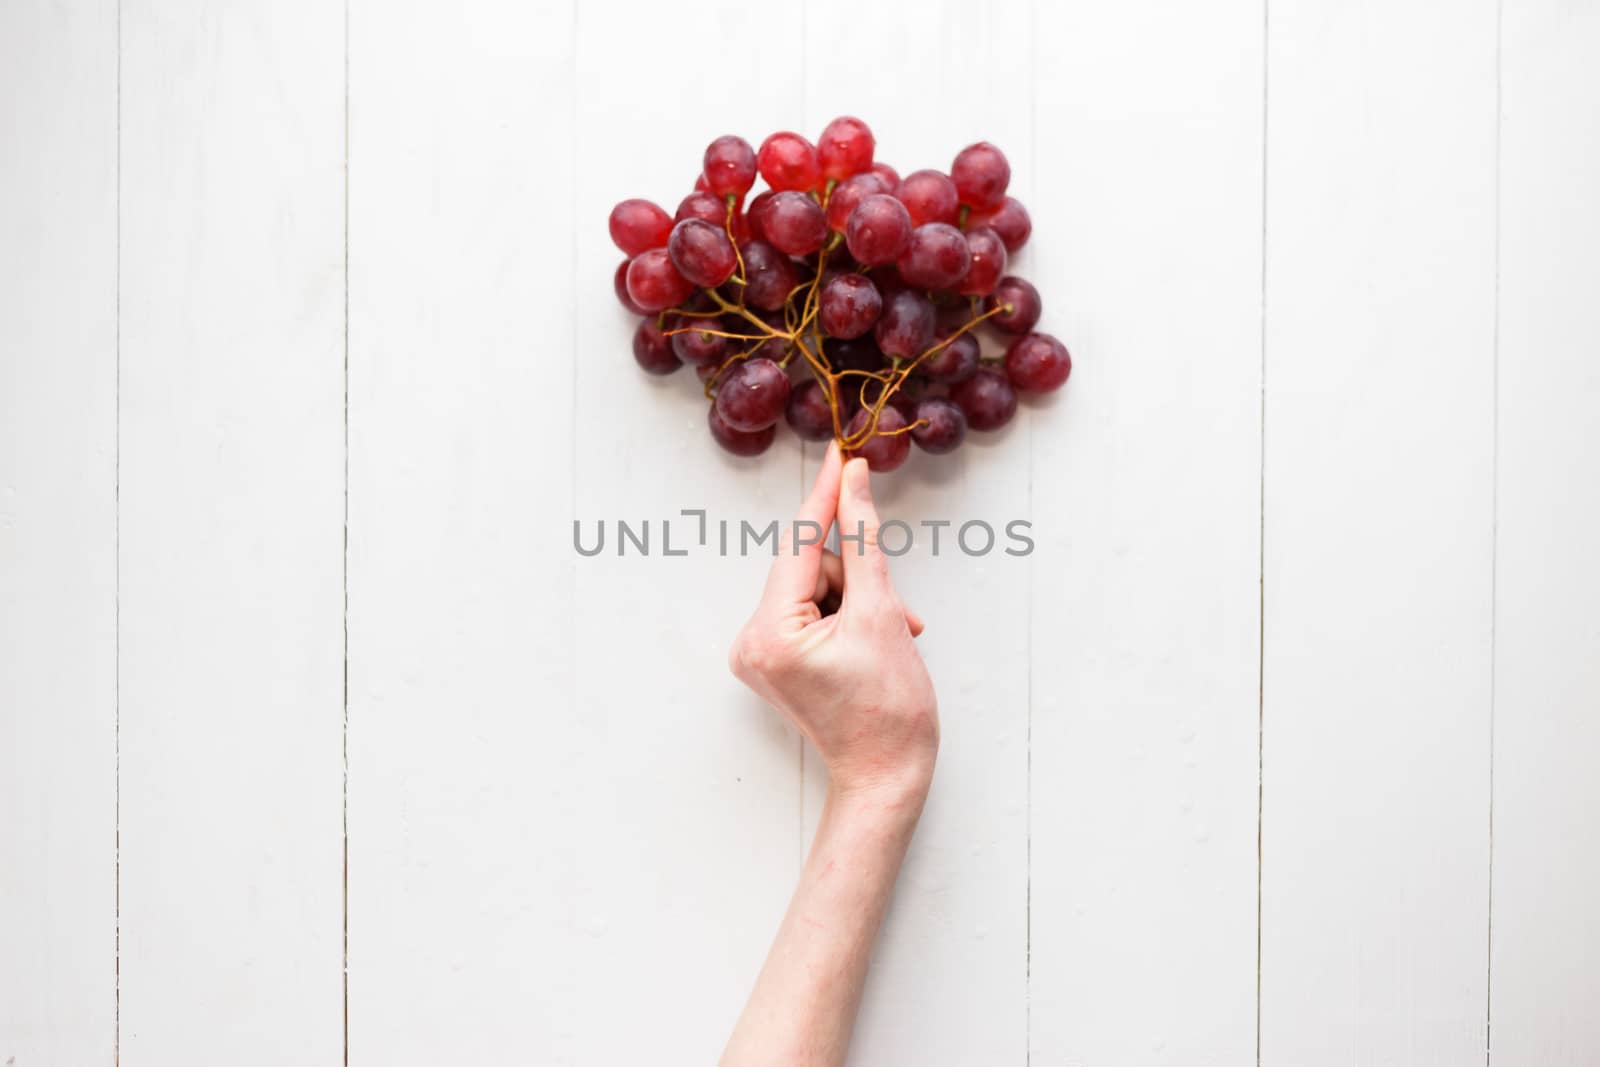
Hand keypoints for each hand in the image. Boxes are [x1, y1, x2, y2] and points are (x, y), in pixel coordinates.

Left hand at [729, 443, 938, 798]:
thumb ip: (865, 540)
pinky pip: (811, 611)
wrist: (886, 778)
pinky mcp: (774, 662)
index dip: (827, 495)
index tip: (842, 452)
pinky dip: (847, 616)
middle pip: (811, 568)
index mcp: (769, 632)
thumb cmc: (889, 712)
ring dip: (861, 601)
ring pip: (816, 588)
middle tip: (896, 615)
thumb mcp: (882, 614)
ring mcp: (759, 655)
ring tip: (890, 637)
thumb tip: (853, 481)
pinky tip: (872, 642)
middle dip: (860, 580)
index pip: (802, 544)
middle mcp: (750, 641)